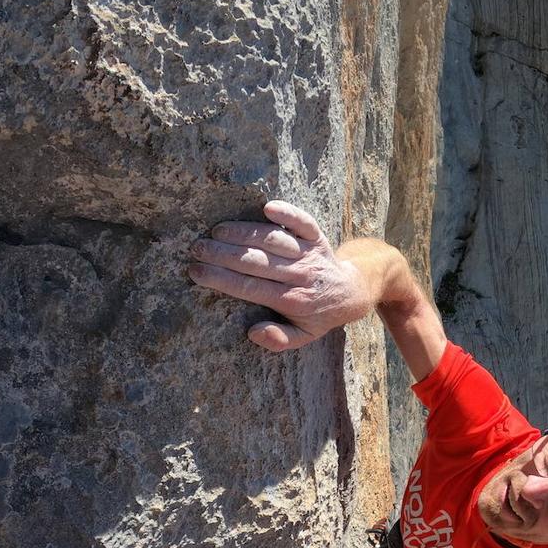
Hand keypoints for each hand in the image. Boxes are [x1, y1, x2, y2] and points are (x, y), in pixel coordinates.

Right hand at [188, 200, 372, 350]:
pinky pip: (303, 222)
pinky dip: (288, 214)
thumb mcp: (303, 337)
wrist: (351, 292)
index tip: (195, 271)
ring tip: (216, 232)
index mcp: (294, 301)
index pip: (250, 288)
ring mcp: (310, 253)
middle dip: (222, 254)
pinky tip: (267, 208)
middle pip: (256, 262)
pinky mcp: (317, 236)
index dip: (220, 279)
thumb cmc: (318, 314)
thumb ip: (280, 340)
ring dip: (243, 233)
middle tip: (196, 248)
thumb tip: (253, 332)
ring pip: (273, 240)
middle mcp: (301, 275)